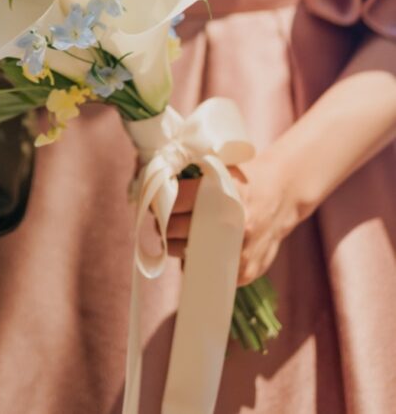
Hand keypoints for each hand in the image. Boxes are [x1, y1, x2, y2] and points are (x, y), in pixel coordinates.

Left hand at [165, 153, 298, 286]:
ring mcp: (242, 248)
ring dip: (178, 248)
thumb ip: (195, 178)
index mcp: (225, 191)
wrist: (283, 193)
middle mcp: (234, 221)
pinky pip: (211, 274)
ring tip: (177, 238)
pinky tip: (198, 252)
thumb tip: (158, 194)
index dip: (162, 204)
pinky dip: (200, 265)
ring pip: (192, 256)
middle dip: (165, 227)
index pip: (178, 201)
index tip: (158, 207)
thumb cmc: (246, 180)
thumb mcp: (222, 168)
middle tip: (162, 224)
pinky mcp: (248, 269)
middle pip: (179, 229)